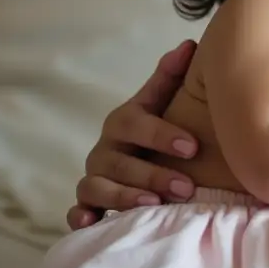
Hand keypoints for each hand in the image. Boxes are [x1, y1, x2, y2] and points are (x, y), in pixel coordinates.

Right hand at [67, 40, 199, 229]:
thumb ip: (170, 78)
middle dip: (153, 174)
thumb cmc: (153, 129)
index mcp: (123, 123)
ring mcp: (93, 177)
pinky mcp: (86, 205)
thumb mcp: (159, 104)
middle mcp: (104, 150)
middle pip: (119, 162)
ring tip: (155, 206)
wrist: (133, 158)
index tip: (193, 147)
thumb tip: (189, 45)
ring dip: (125, 197)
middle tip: (186, 187)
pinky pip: (75, 212)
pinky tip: (91, 223)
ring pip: (98, 188)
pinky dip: (79, 217)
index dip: (162, 135)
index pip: (135, 124)